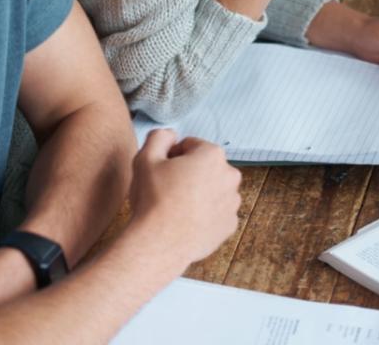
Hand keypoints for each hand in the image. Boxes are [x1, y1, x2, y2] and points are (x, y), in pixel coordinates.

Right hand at [128, 130, 241, 266]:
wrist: (159, 243)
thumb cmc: (153, 199)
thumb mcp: (146, 158)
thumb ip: (159, 137)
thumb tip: (170, 135)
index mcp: (212, 155)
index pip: (190, 146)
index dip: (172, 156)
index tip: (162, 171)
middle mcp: (230, 175)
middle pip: (205, 167)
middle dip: (189, 174)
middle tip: (167, 190)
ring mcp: (232, 201)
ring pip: (212, 190)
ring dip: (199, 194)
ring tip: (176, 208)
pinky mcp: (230, 224)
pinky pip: (216, 213)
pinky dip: (205, 215)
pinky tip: (186, 222)